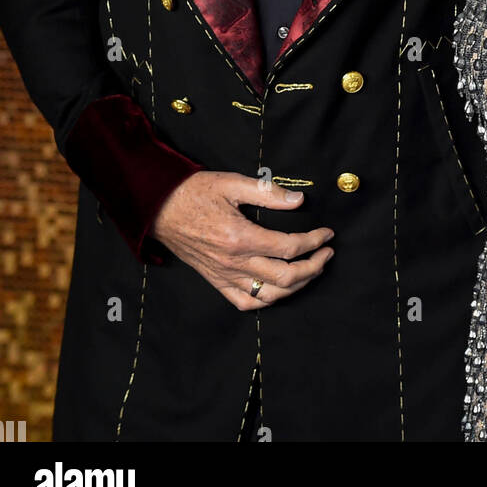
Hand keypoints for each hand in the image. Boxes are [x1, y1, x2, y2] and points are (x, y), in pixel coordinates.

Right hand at [150, 171, 334, 309]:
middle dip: (313, 267)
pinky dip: (266, 301)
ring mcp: (224, 276)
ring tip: (311, 271)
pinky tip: (279, 290)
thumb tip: (298, 201)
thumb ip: (267, 193)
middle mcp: (234, 262)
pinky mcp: (215, 281)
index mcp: (240, 237)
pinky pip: (244, 302)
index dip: (314, 241)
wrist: (159, 209)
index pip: (289, 247)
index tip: (327, 234)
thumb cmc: (195, 192)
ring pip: (269, 295)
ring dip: (297, 286)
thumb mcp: (231, 183)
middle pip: (285, 276)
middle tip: (327, 253)